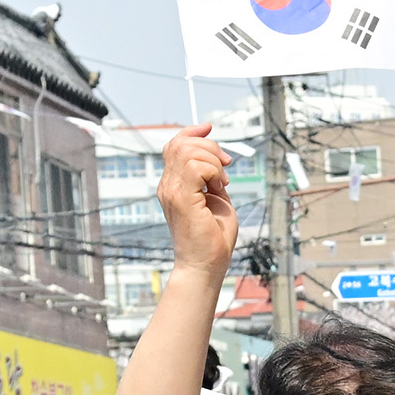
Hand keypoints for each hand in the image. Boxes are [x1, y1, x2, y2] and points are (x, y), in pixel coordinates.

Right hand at [157, 125, 240, 279]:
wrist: (205, 266)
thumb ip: (213, 179)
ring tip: (222, 183)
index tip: (210, 129)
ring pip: (188, 151)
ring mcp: (172, 191)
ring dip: (213, 162)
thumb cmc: (212, 239)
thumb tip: (219, 159)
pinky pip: (196, 166)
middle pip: (181, 143)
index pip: (174, 145)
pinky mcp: (182, 199)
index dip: (192, 132)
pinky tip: (219, 187)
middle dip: (210, 147)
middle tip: (226, 169)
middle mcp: (168, 185)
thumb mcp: (216, 199)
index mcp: (173, 184)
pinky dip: (213, 171)